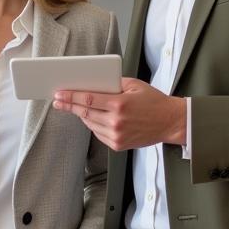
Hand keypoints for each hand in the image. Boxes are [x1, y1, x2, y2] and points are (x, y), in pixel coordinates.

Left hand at [53, 78, 186, 151]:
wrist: (170, 122)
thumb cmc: (153, 102)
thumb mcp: (134, 85)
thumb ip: (113, 83)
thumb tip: (93, 83)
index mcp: (119, 104)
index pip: (88, 99)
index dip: (71, 96)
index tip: (59, 94)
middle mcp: (116, 121)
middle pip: (85, 113)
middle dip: (69, 106)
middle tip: (58, 101)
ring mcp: (117, 135)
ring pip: (90, 124)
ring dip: (81, 115)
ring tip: (74, 107)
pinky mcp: (118, 145)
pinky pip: (98, 134)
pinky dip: (93, 125)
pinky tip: (92, 118)